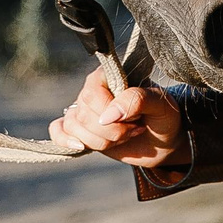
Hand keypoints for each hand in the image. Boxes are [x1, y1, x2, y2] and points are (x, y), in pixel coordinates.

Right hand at [49, 65, 188, 167]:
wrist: (164, 140)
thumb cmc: (164, 116)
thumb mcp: (160, 105)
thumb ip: (136, 100)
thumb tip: (107, 116)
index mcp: (109, 77)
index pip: (92, 94)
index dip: (111, 113)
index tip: (137, 119)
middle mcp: (92, 91)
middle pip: (83, 115)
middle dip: (111, 132)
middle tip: (135, 129)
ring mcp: (84, 111)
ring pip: (74, 127)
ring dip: (101, 141)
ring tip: (124, 136)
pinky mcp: (81, 130)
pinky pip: (58, 131)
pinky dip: (65, 140)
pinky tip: (81, 146)